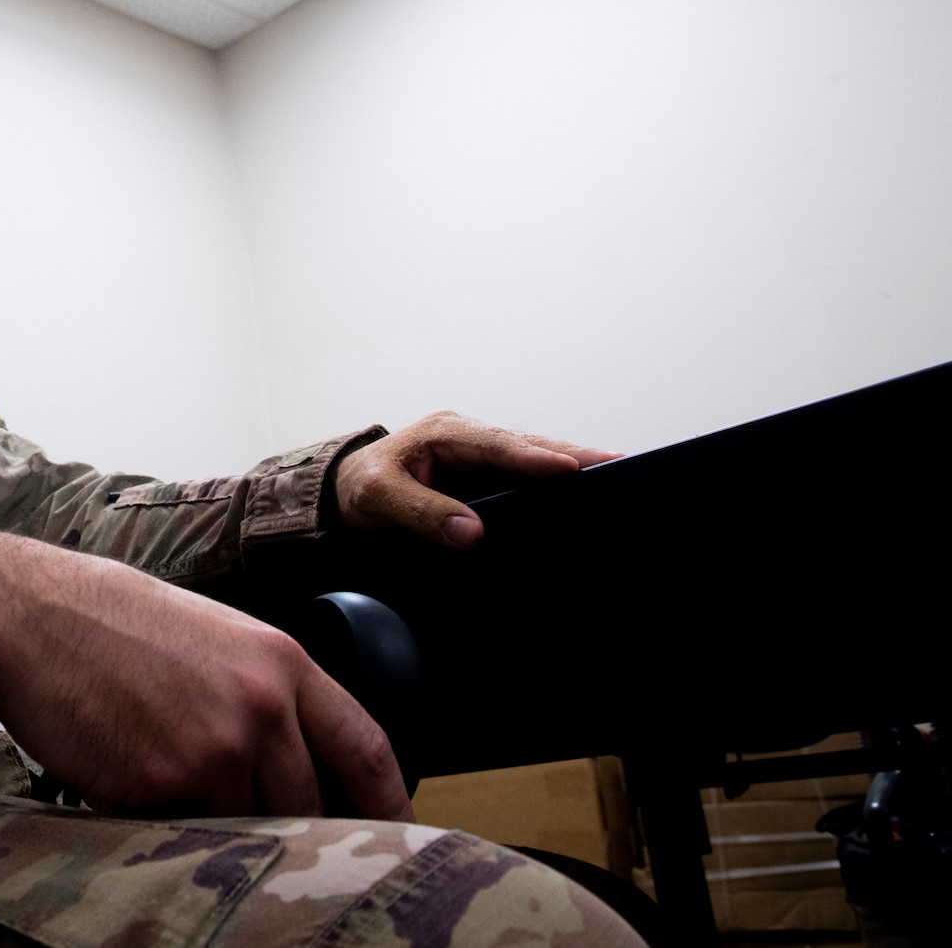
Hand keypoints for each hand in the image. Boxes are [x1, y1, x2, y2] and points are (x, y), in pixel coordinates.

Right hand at [0, 532, 411, 820]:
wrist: (30, 612)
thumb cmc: (113, 618)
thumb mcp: (216, 633)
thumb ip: (266, 690)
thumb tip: (299, 758)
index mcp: (281, 661)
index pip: (367, 748)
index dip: (389, 804)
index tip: (392, 833)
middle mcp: (258, 709)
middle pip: (306, 803)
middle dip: (284, 818)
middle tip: (249, 813)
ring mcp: (209, 752)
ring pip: (243, 823)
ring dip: (215, 817)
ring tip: (168, 774)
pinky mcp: (158, 787)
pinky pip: (180, 830)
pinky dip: (161, 819)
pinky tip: (129, 773)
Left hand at [334, 411, 618, 548]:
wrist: (347, 490)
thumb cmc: (361, 487)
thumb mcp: (378, 499)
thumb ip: (420, 513)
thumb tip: (471, 532)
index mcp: (444, 432)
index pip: (496, 444)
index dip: (534, 457)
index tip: (569, 468)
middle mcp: (468, 438)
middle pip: (527, 445)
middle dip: (571, 453)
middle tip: (618, 461)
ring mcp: (480, 456)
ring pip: (531, 459)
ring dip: (569, 466)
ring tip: (615, 473)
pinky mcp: (485, 478)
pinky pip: (523, 479)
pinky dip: (551, 484)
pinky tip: (581, 495)